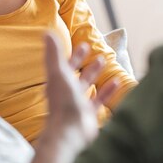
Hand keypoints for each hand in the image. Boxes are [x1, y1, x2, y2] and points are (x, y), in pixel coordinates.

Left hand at [40, 31, 117, 162]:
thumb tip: (46, 32)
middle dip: (85, 64)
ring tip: (105, 64)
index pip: (65, 65)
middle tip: (97, 53)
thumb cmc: (63, 102)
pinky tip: (117, 82)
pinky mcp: (88, 114)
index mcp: (58, 82)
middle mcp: (67, 92)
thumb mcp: (58, 73)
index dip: (74, 55)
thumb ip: (53, 53)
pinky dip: (107, 91)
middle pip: (77, 75)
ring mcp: (78, 103)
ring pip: (88, 86)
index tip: (83, 45)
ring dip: (96, 75)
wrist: (69, 131)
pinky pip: (99, 100)